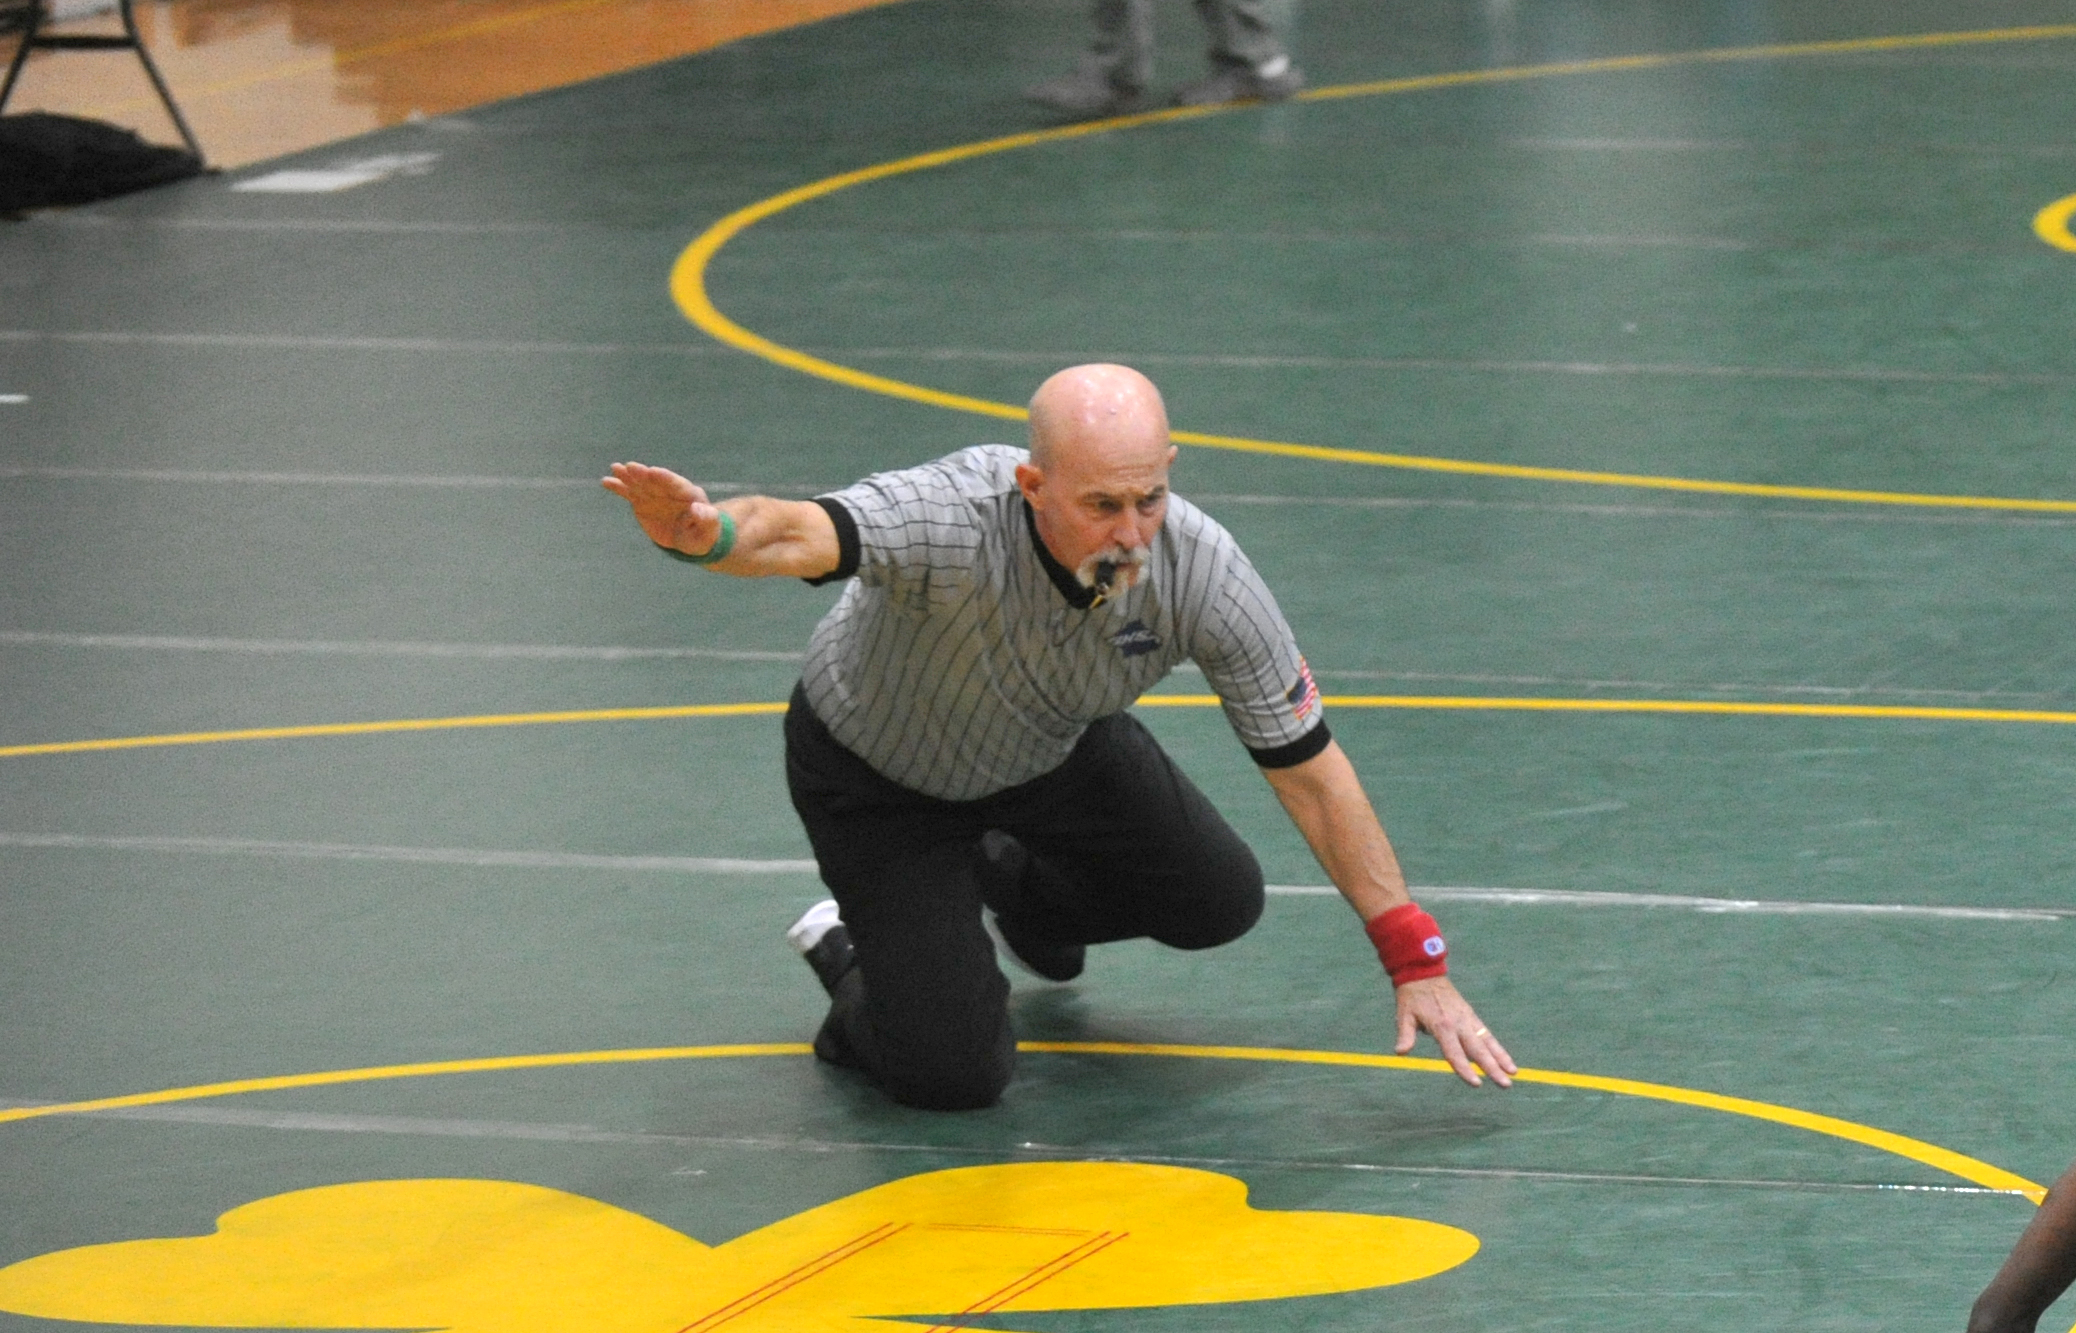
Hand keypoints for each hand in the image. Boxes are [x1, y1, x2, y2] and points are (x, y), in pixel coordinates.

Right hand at [602, 461, 724, 555]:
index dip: (664, 478)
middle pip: (655, 481)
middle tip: (631, 467)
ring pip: (640, 484)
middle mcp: (669, 490)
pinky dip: (618, 487)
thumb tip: (698, 509)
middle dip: (644, 474)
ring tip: (615, 468)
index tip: (653, 471)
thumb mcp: (709, 530)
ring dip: (628, 476)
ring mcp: (655, 495)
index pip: (676, 484)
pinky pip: (629, 493)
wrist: (691, 538)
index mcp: (689, 494)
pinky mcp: (643, 502)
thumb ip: (707, 519)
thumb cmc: (704, 534)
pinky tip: (606, 481)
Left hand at [1394, 976, 1514, 1087]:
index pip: (1455, 1053)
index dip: (1465, 1069)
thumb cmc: (1411, 997)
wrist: (1423, 973)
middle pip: (1478, 1050)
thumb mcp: (1404, 1015)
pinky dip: (1497, 1047)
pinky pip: (1487, 1034)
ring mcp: (1467, 1019)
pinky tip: (1506, 1059)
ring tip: (1513, 1073)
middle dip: (1492, 1068)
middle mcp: (1459, 1023)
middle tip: (1506, 1084)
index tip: (1477, 1083)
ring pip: (1487, 1041)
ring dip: (1501, 1058)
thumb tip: (1400, 1052)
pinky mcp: (1471, 1015)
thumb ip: (1405, 1034)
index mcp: (1442, 1025)